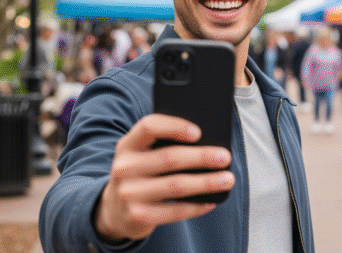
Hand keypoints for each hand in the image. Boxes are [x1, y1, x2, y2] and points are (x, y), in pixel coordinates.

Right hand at [94, 114, 233, 243]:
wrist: (114, 209)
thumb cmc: (140, 173)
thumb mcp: (141, 154)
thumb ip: (162, 145)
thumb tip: (207, 142)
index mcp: (127, 145)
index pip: (149, 126)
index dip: (175, 126)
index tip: (199, 132)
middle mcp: (124, 168)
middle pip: (169, 158)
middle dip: (202, 157)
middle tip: (225, 157)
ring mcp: (129, 193)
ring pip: (176, 186)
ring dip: (206, 182)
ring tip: (227, 179)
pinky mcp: (139, 215)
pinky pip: (175, 211)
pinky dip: (197, 206)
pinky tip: (212, 201)